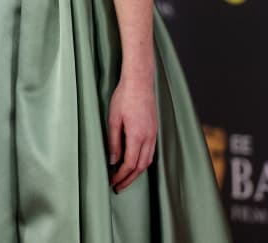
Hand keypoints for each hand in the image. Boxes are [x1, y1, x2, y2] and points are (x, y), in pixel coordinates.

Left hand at [107, 75, 157, 192]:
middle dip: (129, 179)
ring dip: (137, 171)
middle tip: (118, 186)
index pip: (129, 164)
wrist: (139, 80)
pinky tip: (135, 161)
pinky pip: (151, 151)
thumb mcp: (113, 119)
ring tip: (126, 177)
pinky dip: (143, 161)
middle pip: (140, 166)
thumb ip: (114, 142)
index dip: (121, 176)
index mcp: (137, 136)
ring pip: (148, 160)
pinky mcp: (154, 128)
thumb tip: (113, 161)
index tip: (112, 182)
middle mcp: (148, 137)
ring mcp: (153, 133)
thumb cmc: (124, 96)